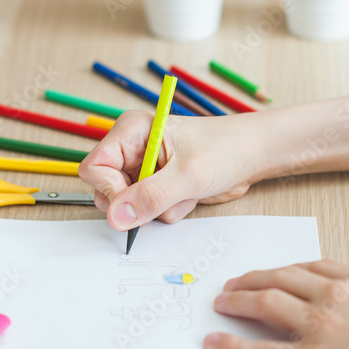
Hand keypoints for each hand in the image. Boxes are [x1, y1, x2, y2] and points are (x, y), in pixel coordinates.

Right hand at [78, 111, 260, 230]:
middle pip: (106, 191)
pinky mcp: (158, 187)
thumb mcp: (188, 174)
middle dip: (137, 203)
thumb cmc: (226, 149)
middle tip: (166, 197)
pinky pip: (149, 212)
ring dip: (158, 209)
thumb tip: (116, 216)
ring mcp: (145, 170)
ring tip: (184, 191)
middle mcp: (133, 150)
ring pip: (129, 207)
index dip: (109, 190)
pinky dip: (169, 211)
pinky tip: (189, 195)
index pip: (95, 168)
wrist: (253, 155)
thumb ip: (151, 196)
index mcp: (131, 132)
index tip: (133, 202)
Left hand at [203, 260, 348, 348]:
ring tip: (222, 302)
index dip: (288, 269)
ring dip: (238, 300)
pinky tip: (215, 342)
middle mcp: (335, 295)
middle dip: (254, 278)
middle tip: (236, 283)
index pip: (313, 266)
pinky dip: (233, 346)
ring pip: (265, 302)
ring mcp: (319, 325)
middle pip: (282, 276)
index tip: (276, 272)